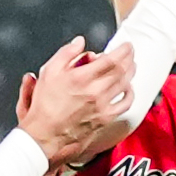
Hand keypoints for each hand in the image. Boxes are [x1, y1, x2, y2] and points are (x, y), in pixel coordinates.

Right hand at [12, 41, 134, 162]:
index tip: (126, 45)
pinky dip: (130, 93)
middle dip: (129, 58)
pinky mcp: (105, 118)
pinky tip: (128, 88)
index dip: (123, 50)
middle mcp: (95, 91)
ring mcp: (102, 105)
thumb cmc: (45, 105)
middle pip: (122, 70)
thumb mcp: (49, 71)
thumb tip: (79, 42)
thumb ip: (66, 53)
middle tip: (130, 52)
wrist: (45, 133)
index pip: (111, 59)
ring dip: (131, 72)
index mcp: (81, 77)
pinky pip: (125, 103)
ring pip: (125, 84)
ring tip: (131, 65)